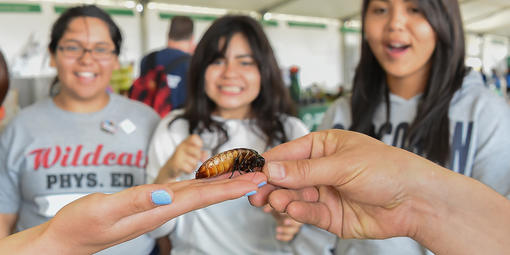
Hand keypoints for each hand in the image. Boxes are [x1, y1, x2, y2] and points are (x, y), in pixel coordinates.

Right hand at [4, 172, 265, 254]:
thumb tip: (166, 193)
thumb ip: (136, 200)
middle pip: (206, 194)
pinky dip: (200, 185)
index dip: (230, 187)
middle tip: (261, 175)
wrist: (67, 240)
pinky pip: (181, 192)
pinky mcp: (148, 204)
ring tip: (242, 176)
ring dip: (221, 184)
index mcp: (159, 210)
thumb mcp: (105, 209)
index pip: (202, 196)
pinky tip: (206, 182)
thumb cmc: (82, 224)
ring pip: (196, 193)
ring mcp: (156, 207)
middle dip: (234, 185)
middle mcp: (163, 209)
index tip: (254, 180)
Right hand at [163, 134, 207, 178]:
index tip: (198, 148)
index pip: (194, 137)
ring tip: (188, 165)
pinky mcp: (177, 164)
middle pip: (197, 151)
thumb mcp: (191, 153)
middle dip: (198, 157)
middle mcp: (181, 147)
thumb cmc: (183, 159)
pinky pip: (189, 169)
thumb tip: (206, 156)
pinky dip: (189, 171)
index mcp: (185, 142)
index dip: (199, 143)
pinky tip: (186, 169)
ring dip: (193, 165)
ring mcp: (178, 155)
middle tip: (194, 159)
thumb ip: (201, 153)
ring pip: (194, 162)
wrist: (170, 168)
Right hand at [250, 129, 429, 239]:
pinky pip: (309, 213)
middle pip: (286, 177)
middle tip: (256, 193)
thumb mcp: (343, 164)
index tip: (252, 173)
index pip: (288, 153)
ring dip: (283, 200)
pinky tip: (293, 210)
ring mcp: (325, 192)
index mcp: (322, 146)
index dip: (269, 163)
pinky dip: (299, 212)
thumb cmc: (387, 169)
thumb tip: (272, 169)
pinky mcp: (330, 215)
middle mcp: (321, 169)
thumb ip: (305, 171)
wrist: (416, 200)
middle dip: (271, 185)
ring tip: (276, 202)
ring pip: (294, 197)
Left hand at [263, 205, 301, 241]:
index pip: (296, 210)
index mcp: (294, 208)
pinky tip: (277, 236)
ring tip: (277, 229)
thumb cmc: (280, 205)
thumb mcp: (275, 204)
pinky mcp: (289, 232)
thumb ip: (271, 205)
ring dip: (286, 230)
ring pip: (294, 230)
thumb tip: (265, 209)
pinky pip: (289, 236)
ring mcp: (293, 225)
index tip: (285, 211)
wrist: (280, 211)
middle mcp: (296, 217)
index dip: (292, 211)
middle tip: (285, 222)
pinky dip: (284, 237)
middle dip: (292, 222)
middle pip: (298, 221)